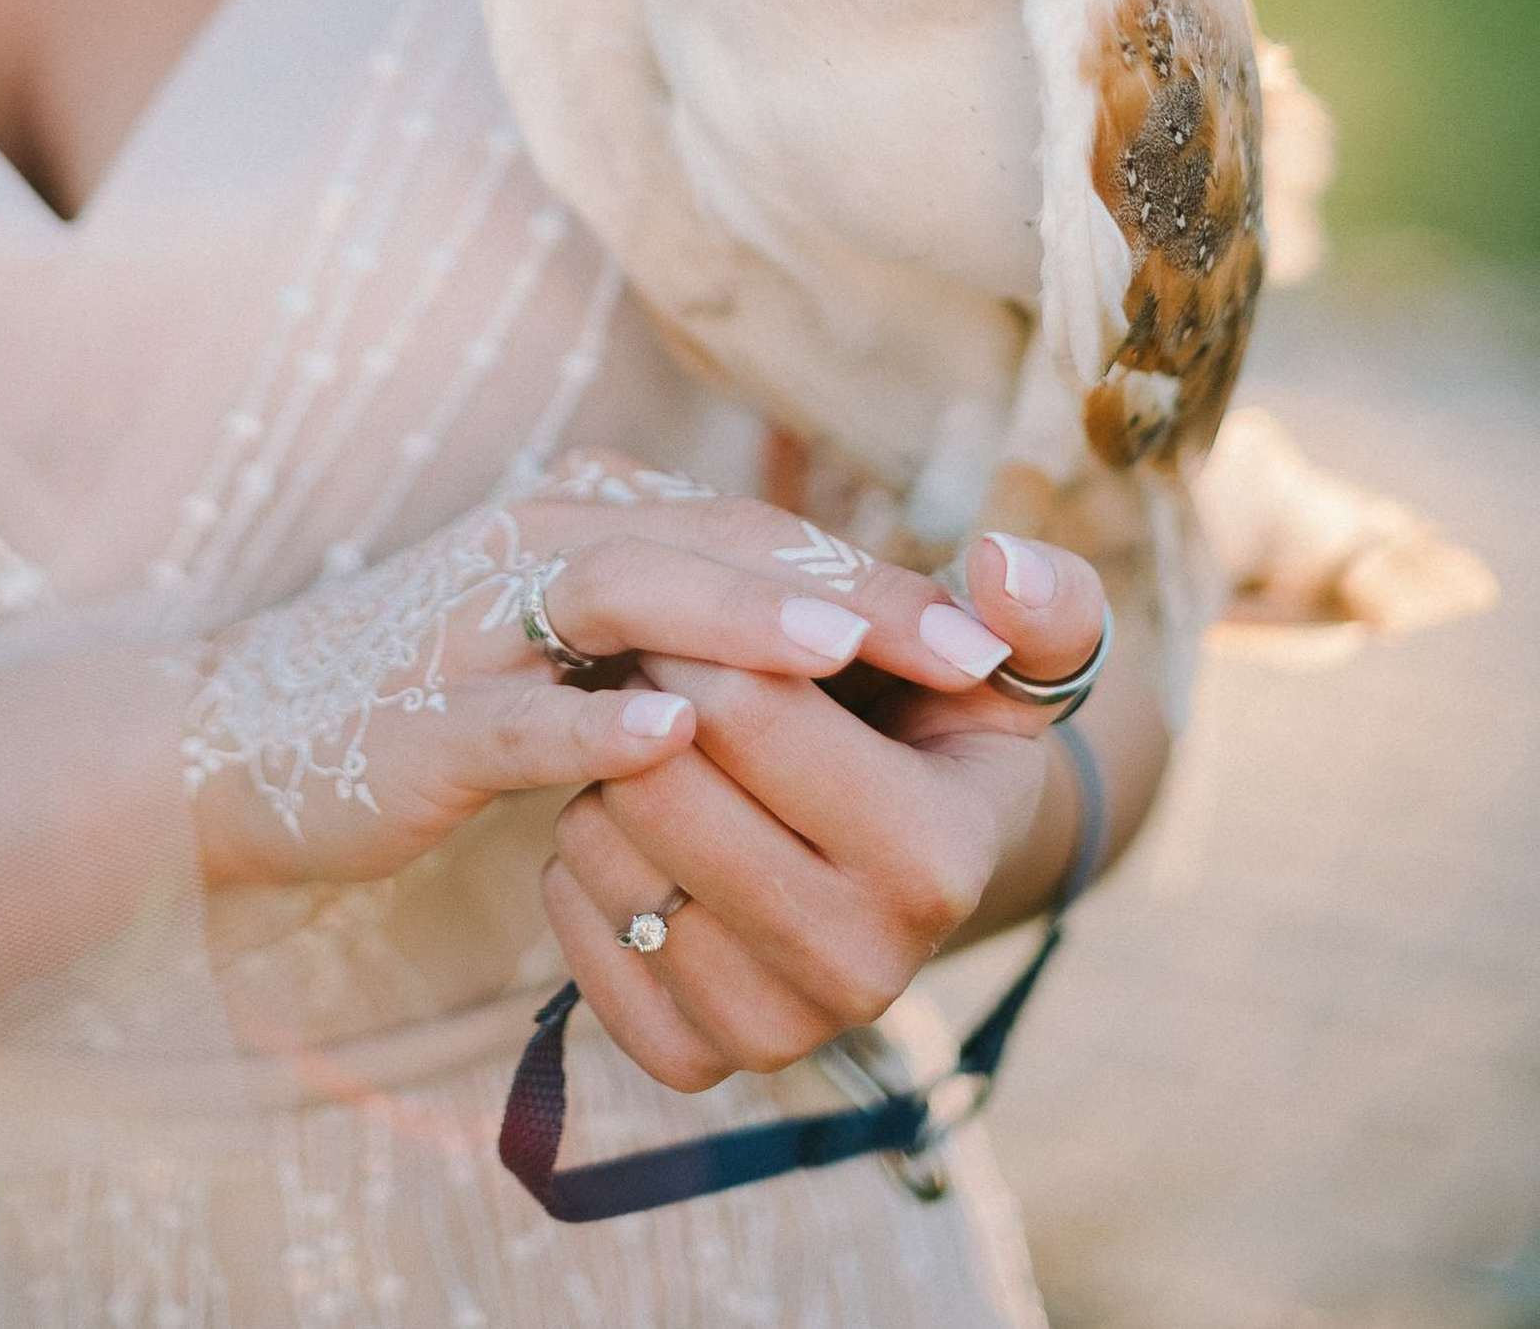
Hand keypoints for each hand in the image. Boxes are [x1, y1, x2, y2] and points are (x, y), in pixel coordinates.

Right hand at [181, 452, 1035, 891]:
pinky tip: (670, 740)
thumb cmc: (419, 698)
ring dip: (741, 618)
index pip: (755, 531)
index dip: (874, 571)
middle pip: (716, 543)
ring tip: (845, 651)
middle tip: (971, 645)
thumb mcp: (559, 646)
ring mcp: (470, 627)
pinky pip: (513, 712)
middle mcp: (536, 547)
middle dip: (850, 590)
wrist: (226, 741)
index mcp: (584, 524)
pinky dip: (591, 721)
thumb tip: (830, 642)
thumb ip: (674, 630)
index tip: (992, 631)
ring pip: (625, 596)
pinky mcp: (414, 718)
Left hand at [542, 527, 1110, 1090]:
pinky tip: (645, 837)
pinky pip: (579, 938)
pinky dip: (583, 870)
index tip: (713, 616)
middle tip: (671, 673)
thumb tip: (1004, 560)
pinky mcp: (699, 1060)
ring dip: (607, 776)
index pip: (745, 709)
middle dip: (647, 700)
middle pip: (659, 783)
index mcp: (935, 859)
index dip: (709, 635)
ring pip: (605, 852)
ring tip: (669, 754)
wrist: (906, 858)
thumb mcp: (1004, 660)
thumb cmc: (945, 727)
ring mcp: (780, 1029)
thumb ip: (1042, 602)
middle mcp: (863, 969)